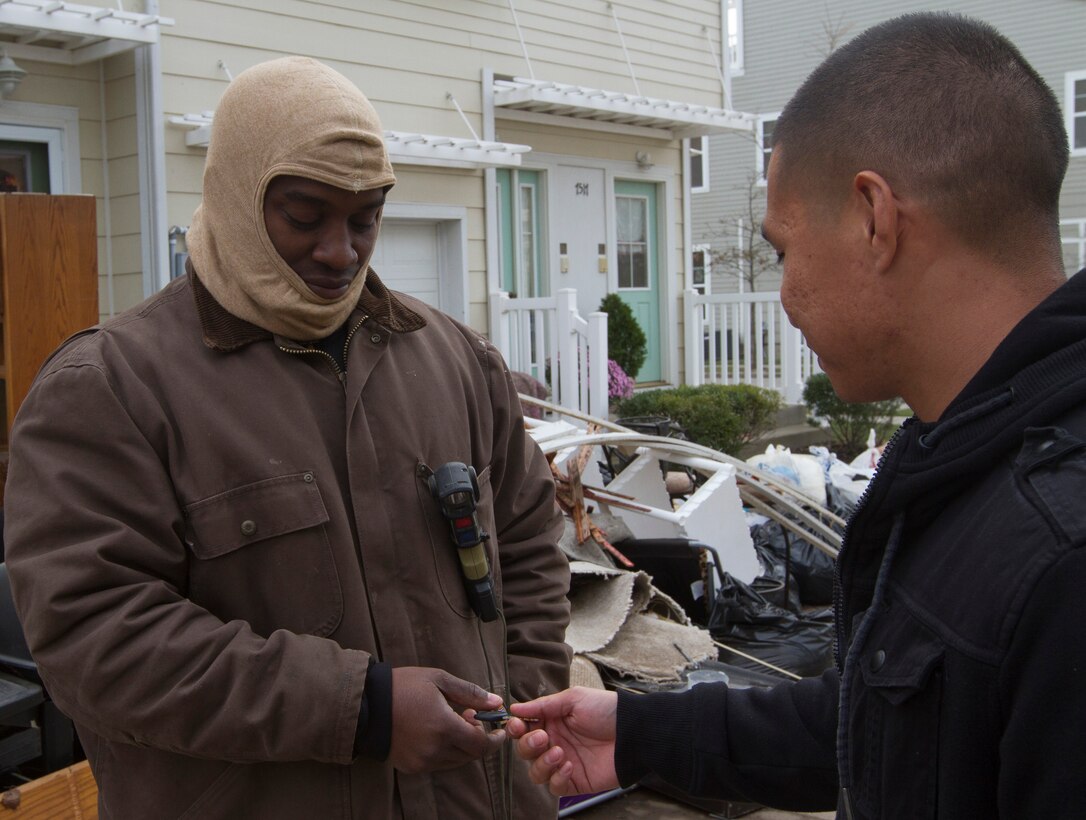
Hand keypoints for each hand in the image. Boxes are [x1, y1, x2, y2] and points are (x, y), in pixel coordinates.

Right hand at [389, 667, 504, 773]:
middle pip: (471, 755)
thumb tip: (497, 702)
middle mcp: (435, 749)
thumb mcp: (439, 680)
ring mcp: (422, 761)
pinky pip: (439, 763)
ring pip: (456, 760)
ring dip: (463, 745)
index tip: (501, 730)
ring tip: (454, 720)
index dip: (495, 740)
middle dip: (479, 738)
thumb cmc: (404, 686)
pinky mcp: (412, 766)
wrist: (367, 704)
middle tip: (472, 716)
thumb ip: (470, 693)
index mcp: (443, 727)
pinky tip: (439, 732)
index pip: (481, 745)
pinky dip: (447, 751)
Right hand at [507, 687, 618, 795]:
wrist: (633, 731)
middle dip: (528, 745)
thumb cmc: (605, 710)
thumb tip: (515, 708)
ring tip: (560, 752)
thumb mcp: (573, 699)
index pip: (524, 729)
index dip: (516, 729)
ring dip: (542, 763)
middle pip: (525, 752)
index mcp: (551, 722)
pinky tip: (570, 765)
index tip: (517, 725)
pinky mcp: (575, 782)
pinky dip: (557, 777)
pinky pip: (554, 787)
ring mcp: (563, 764)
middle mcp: (554, 743)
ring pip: (535, 773)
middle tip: (543, 737)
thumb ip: (543, 705)